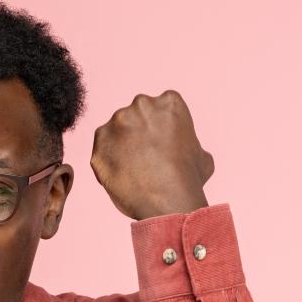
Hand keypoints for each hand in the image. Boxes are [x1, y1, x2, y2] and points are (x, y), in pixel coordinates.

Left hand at [90, 90, 213, 218]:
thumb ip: (188, 144)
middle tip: (147, 159)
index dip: (162, 130)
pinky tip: (123, 176)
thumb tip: (186, 151)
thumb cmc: (189, 179)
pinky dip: (109, 160)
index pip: (161, 109)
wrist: (168, 200)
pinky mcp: (100, 140)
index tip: (163, 147)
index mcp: (169, 102)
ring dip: (122, 146)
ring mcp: (118, 121)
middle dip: (139, 133)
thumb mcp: (202, 155)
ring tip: (135, 171)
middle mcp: (142, 104)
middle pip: (137, 116)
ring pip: (117, 131)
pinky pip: (102, 148)